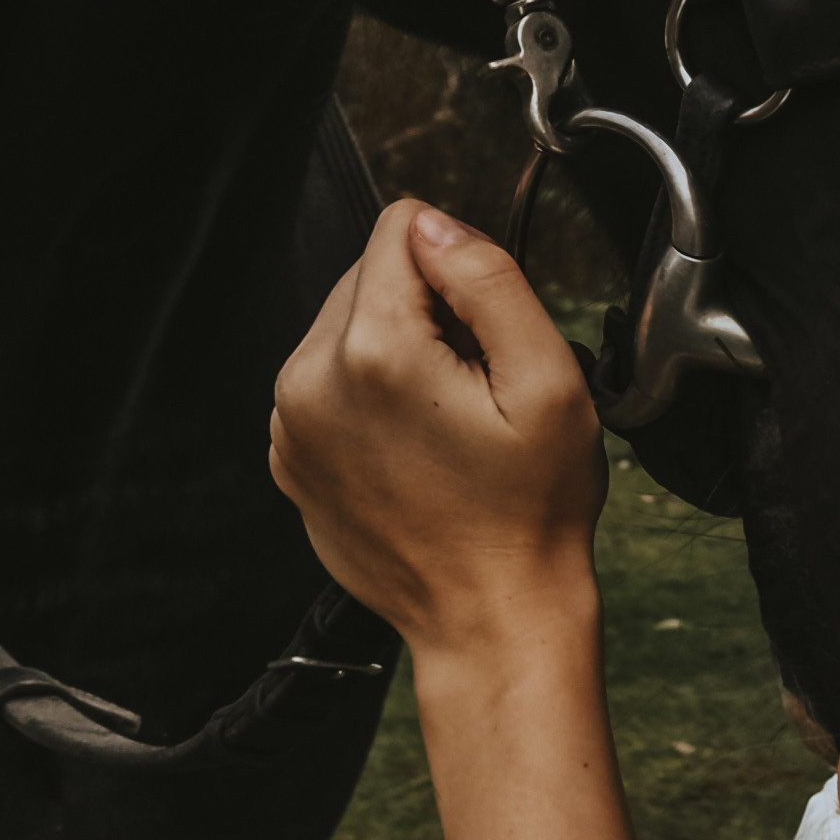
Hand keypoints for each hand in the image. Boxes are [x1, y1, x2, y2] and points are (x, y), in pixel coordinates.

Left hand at [270, 200, 605, 659]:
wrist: (490, 616)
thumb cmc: (528, 513)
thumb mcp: (549, 380)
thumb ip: (489, 280)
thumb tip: (436, 223)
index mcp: (377, 353)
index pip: (403, 227)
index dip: (463, 265)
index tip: (488, 331)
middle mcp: (312, 382)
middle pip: (370, 274)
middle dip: (429, 310)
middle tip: (476, 385)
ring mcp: (292, 424)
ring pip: (348, 326)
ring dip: (400, 351)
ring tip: (449, 421)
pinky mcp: (291, 456)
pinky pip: (331, 382)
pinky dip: (373, 397)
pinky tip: (419, 446)